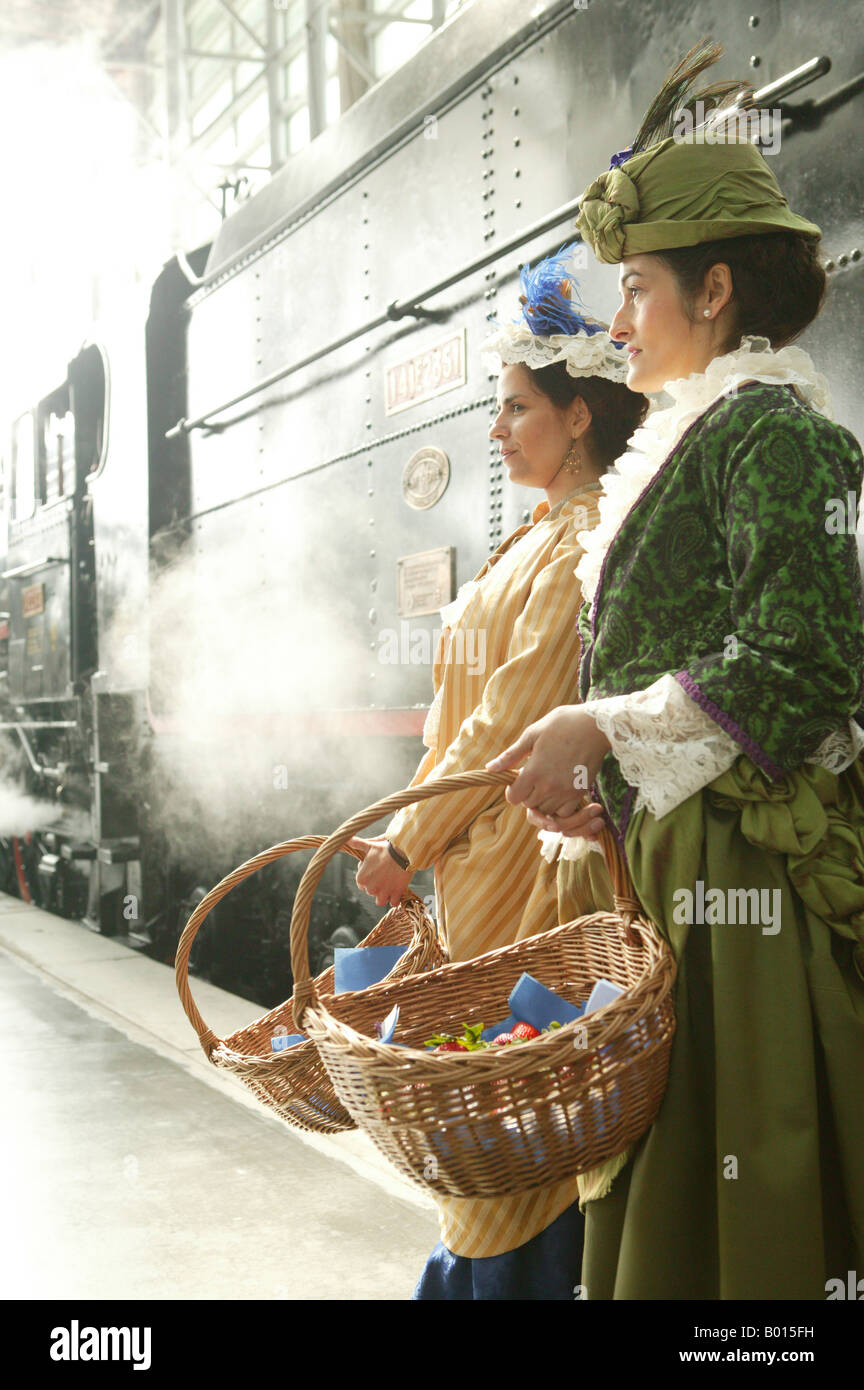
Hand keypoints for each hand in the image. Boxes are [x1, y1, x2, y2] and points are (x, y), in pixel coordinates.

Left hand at [353, 836, 412, 908]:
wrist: (403, 852)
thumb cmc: (384, 849)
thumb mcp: (368, 846)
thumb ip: (356, 844)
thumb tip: (346, 839)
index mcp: (361, 879)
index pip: (362, 885)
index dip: (369, 878)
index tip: (376, 872)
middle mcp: (370, 888)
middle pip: (372, 892)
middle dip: (377, 886)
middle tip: (384, 875)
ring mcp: (383, 892)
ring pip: (381, 901)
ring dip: (384, 895)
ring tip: (390, 885)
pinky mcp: (396, 893)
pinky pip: (394, 903)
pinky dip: (395, 899)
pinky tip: (397, 891)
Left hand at [486, 706, 611, 837]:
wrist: (596, 726)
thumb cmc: (562, 724)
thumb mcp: (533, 734)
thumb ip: (511, 755)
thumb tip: (490, 768)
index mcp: (534, 771)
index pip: (514, 798)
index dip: (512, 790)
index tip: (519, 780)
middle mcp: (549, 786)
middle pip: (529, 804)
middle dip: (527, 793)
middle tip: (535, 777)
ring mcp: (566, 792)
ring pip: (546, 809)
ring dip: (543, 800)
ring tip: (547, 782)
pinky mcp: (580, 792)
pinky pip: (565, 812)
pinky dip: (560, 805)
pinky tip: (560, 789)